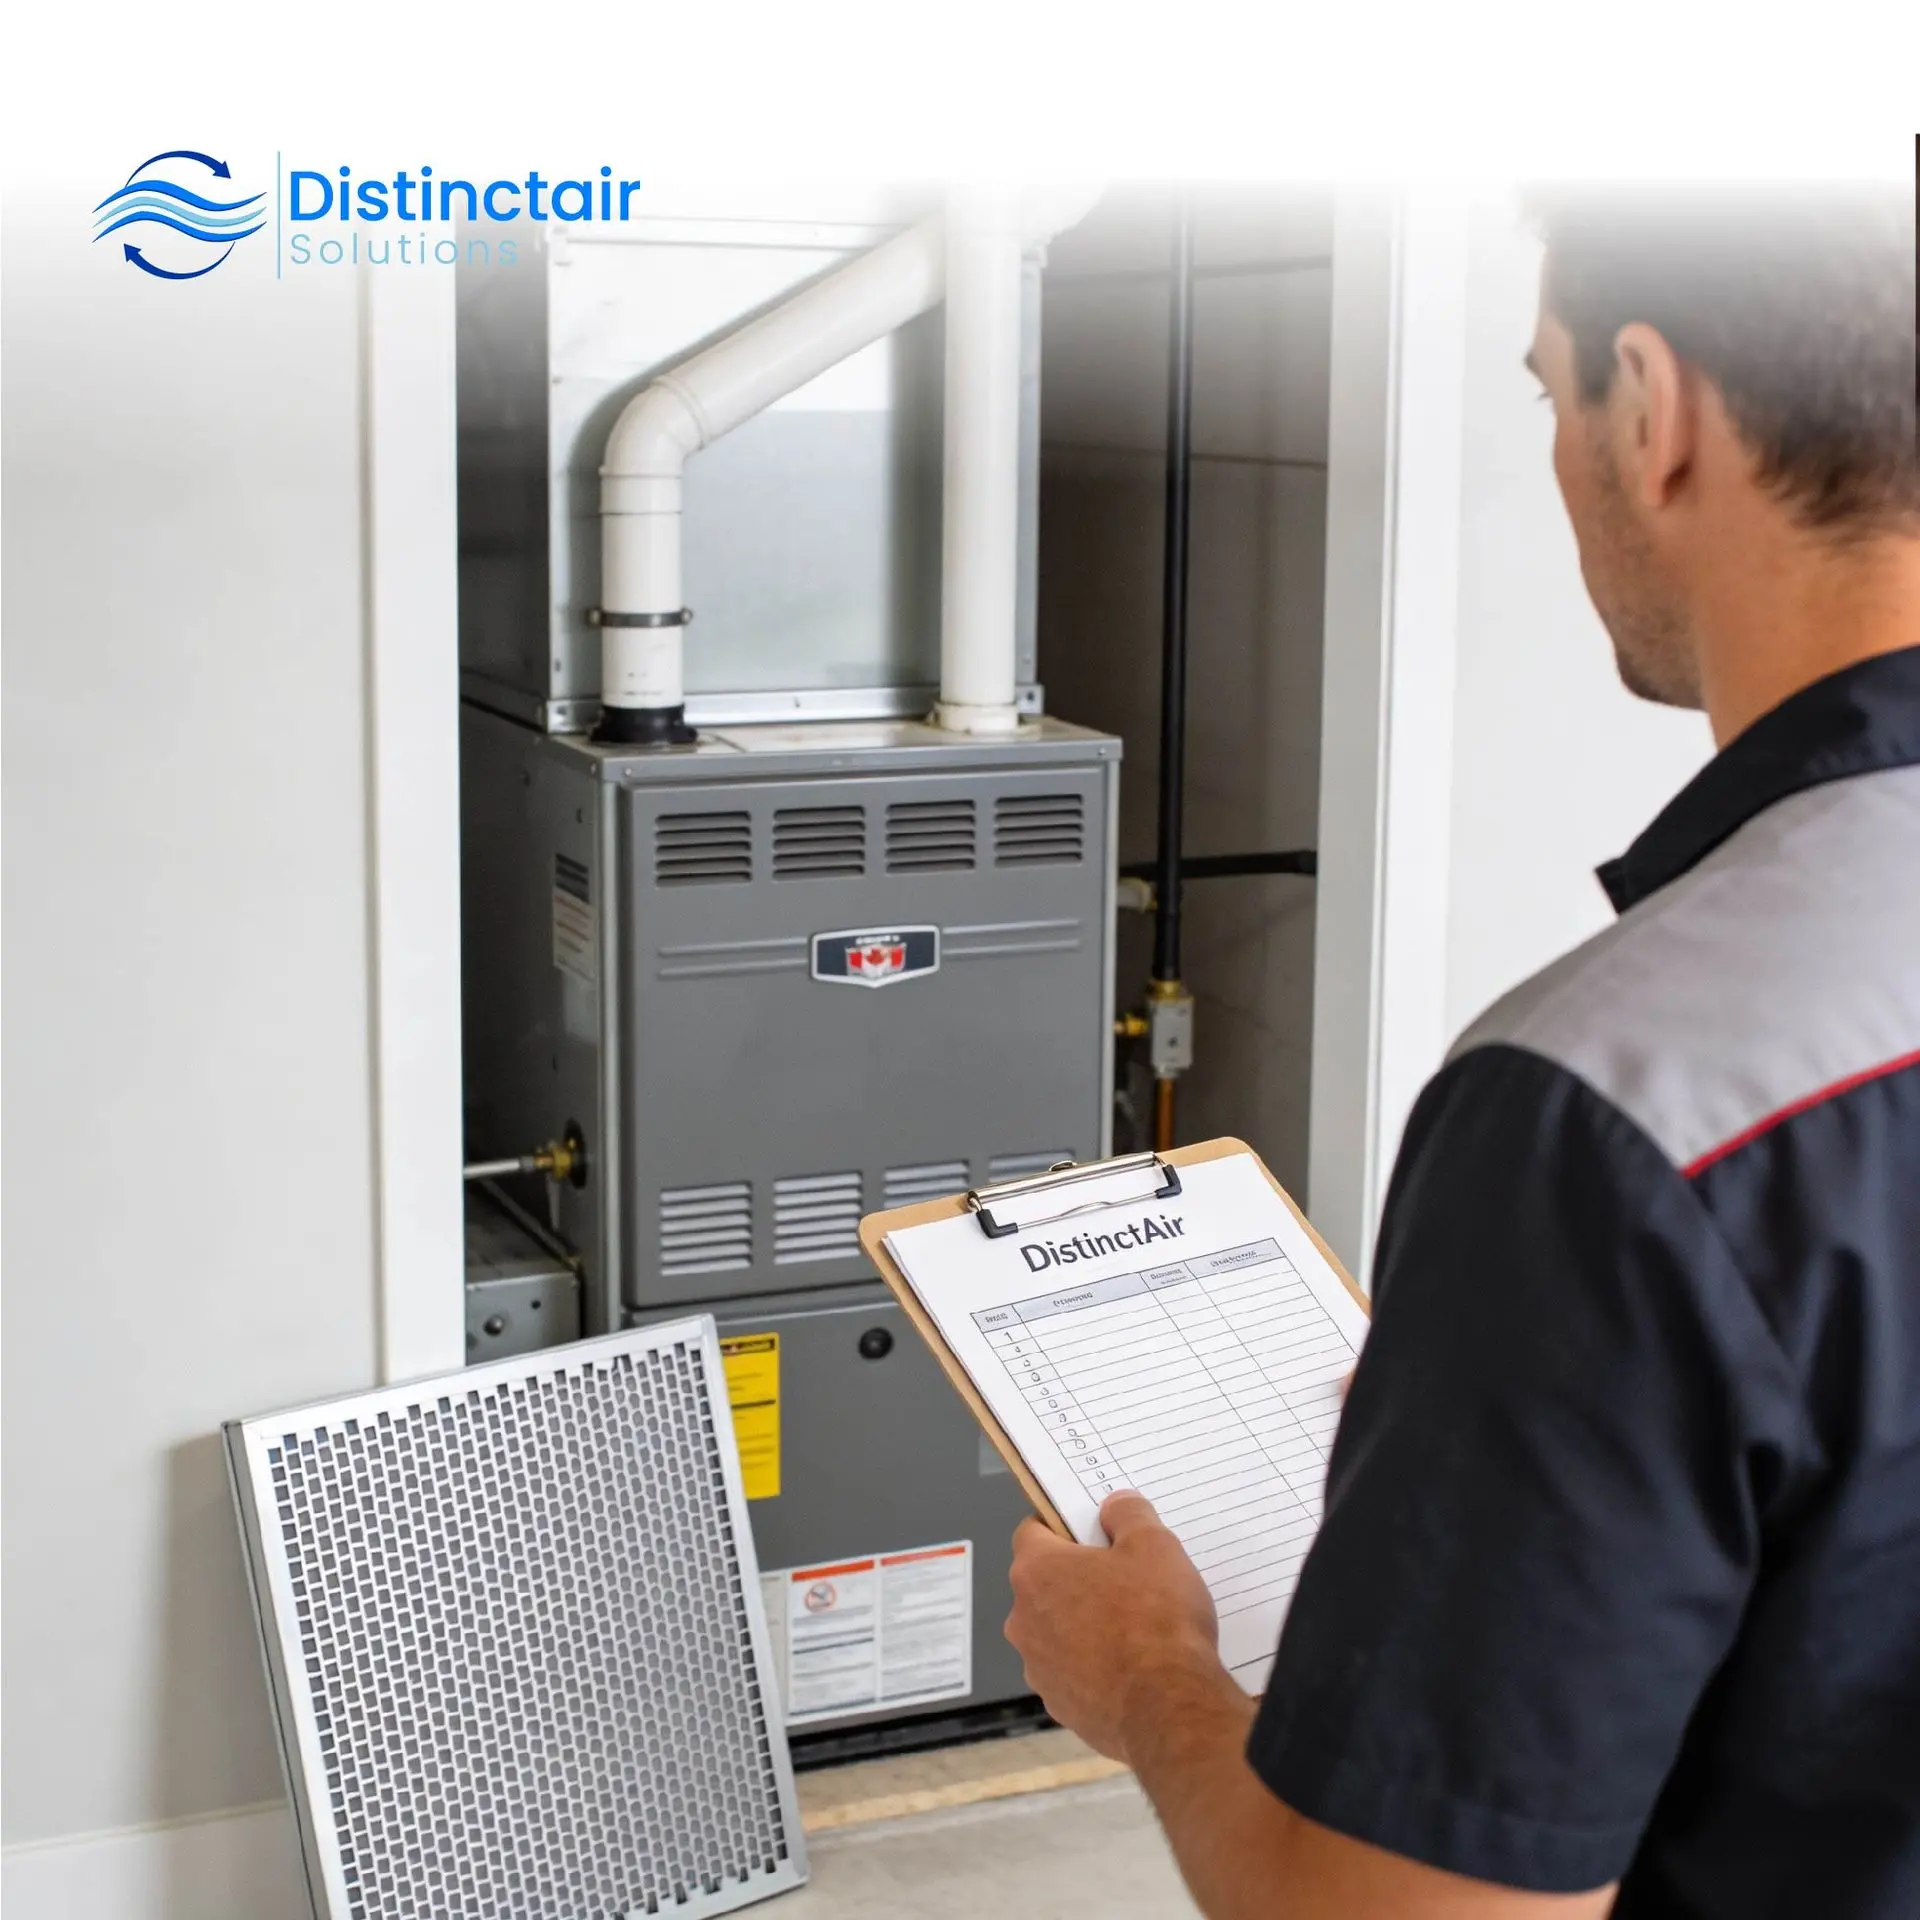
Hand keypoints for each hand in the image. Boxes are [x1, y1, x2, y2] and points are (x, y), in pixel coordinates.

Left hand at [1005, 1490, 1226, 1763]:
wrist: (1168, 1710)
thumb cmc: (1156, 1621)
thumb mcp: (1154, 1545)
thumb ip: (1129, 1514)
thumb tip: (1114, 1506)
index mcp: (1036, 1572)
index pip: (1032, 1531)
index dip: (1064, 1526)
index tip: (1095, 1533)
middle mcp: (1024, 1620)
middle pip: (1044, 1584)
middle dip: (1078, 1579)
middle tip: (1125, 1579)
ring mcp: (1039, 1669)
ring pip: (1057, 1632)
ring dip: (1084, 1625)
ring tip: (1135, 1628)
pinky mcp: (1061, 1707)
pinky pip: (1073, 1673)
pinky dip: (1094, 1667)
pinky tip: (1134, 1668)